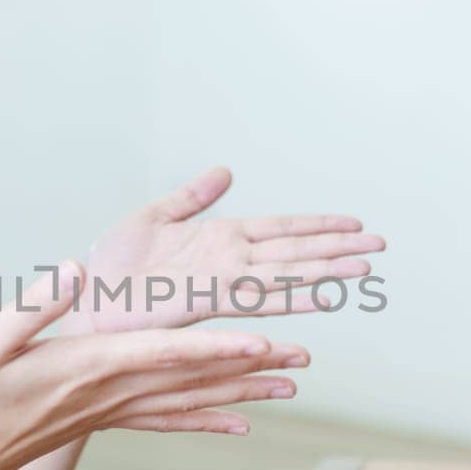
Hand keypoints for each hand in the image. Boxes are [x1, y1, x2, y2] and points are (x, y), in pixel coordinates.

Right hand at [0, 260, 309, 469]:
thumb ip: (34, 305)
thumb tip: (76, 270)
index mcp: (90, 365)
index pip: (166, 353)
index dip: (215, 346)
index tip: (259, 339)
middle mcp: (113, 392)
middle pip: (196, 377)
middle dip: (252, 366)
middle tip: (302, 357)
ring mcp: (113, 410)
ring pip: (192, 400)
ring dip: (244, 392)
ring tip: (291, 385)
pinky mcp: (108, 420)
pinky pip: (170, 421)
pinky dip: (209, 420)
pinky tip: (240, 424)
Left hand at [80, 166, 384, 331]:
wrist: (88, 298)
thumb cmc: (112, 265)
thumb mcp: (153, 217)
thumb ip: (192, 196)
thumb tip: (226, 171)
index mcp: (220, 237)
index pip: (280, 228)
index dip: (317, 226)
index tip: (354, 223)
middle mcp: (230, 259)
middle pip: (296, 250)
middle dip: (339, 248)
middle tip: (382, 244)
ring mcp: (223, 279)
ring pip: (288, 273)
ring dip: (328, 270)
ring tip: (367, 267)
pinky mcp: (208, 298)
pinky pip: (260, 297)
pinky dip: (293, 298)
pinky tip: (323, 297)